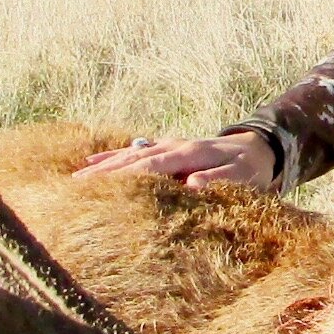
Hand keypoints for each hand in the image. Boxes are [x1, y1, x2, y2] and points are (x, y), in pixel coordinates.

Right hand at [77, 130, 276, 189]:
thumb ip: (219, 179)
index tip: (101, 188)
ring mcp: (166, 145)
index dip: (126, 176)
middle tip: (75, 187)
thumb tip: (192, 184)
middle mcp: (172, 146)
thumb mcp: (242, 176)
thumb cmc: (250, 168)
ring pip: (128, 155)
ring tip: (75, 178)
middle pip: (132, 159)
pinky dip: (111, 157)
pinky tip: (91, 162)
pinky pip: (133, 152)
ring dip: (102, 166)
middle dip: (104, 172)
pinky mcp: (164, 149)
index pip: (151, 165)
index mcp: (189, 153)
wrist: (258, 147)